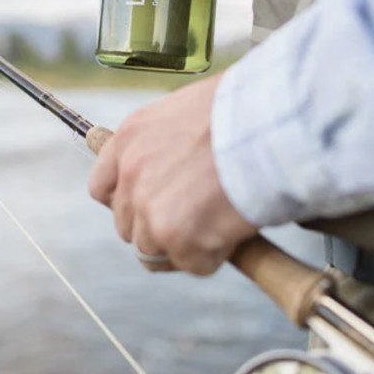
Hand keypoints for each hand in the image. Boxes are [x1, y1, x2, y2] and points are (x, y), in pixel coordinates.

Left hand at [88, 74, 257, 274]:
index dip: (128, 203)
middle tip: (196, 218)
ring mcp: (152, 210)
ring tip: (218, 225)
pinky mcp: (179, 239)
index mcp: (130, 139)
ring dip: (184, 246)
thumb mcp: (190, 109)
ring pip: (154, 250)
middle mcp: (132, 176)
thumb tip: (179, 166)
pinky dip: (215, 255)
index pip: (103, 188)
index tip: (150, 206)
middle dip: (158, 227)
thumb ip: (170, 143)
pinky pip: (194, 264)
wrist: (269, 127)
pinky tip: (234, 230)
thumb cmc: (245, 111)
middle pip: (128, 226)